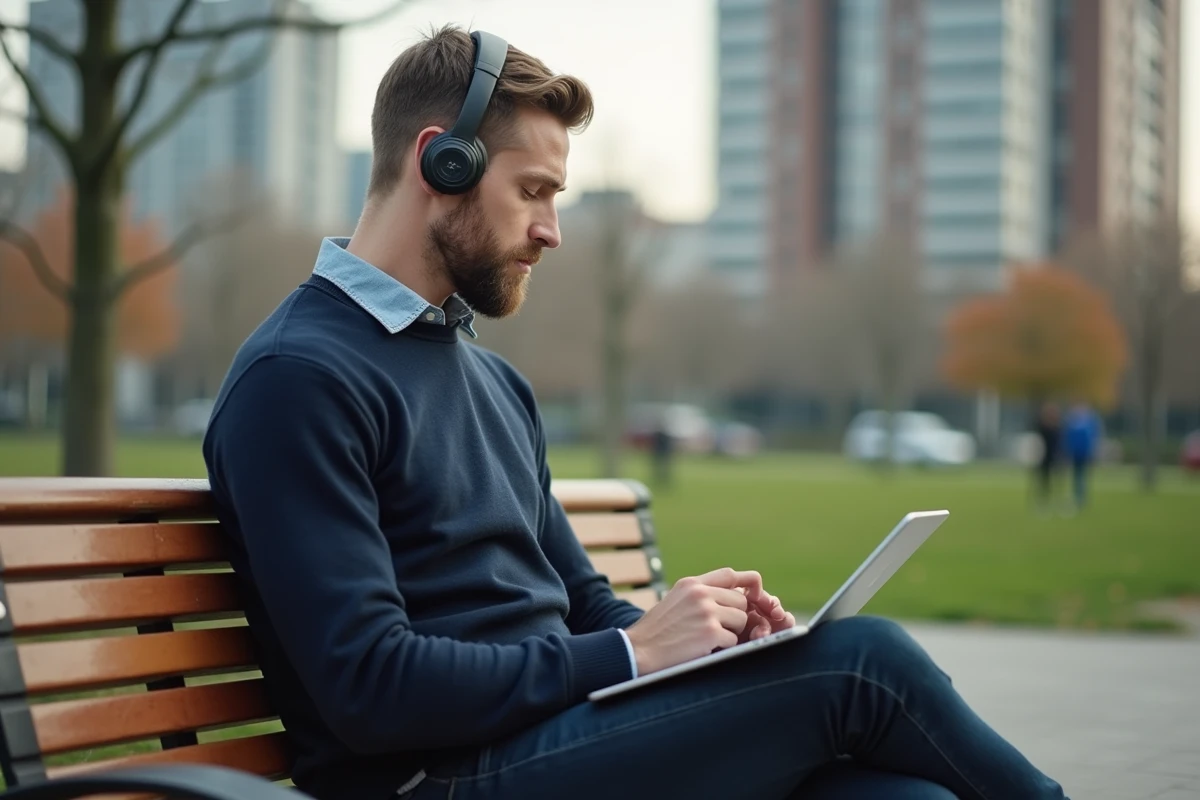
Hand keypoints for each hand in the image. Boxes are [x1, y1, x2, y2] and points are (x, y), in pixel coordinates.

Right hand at [624, 568, 786, 675]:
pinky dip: (723, 648)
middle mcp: (700, 593)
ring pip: (741, 620)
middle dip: (735, 617)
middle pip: (740, 600)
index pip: (730, 575)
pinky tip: (703, 649)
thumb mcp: (675, 601)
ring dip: (730, 633)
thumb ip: (698, 595)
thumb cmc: (655, 631)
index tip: (752, 595)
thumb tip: (729, 597)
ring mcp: (706, 612)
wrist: (637, 651)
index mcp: (691, 584)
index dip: (746, 584)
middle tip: (719, 629)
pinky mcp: (710, 632)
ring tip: (708, 639)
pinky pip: (733, 640)